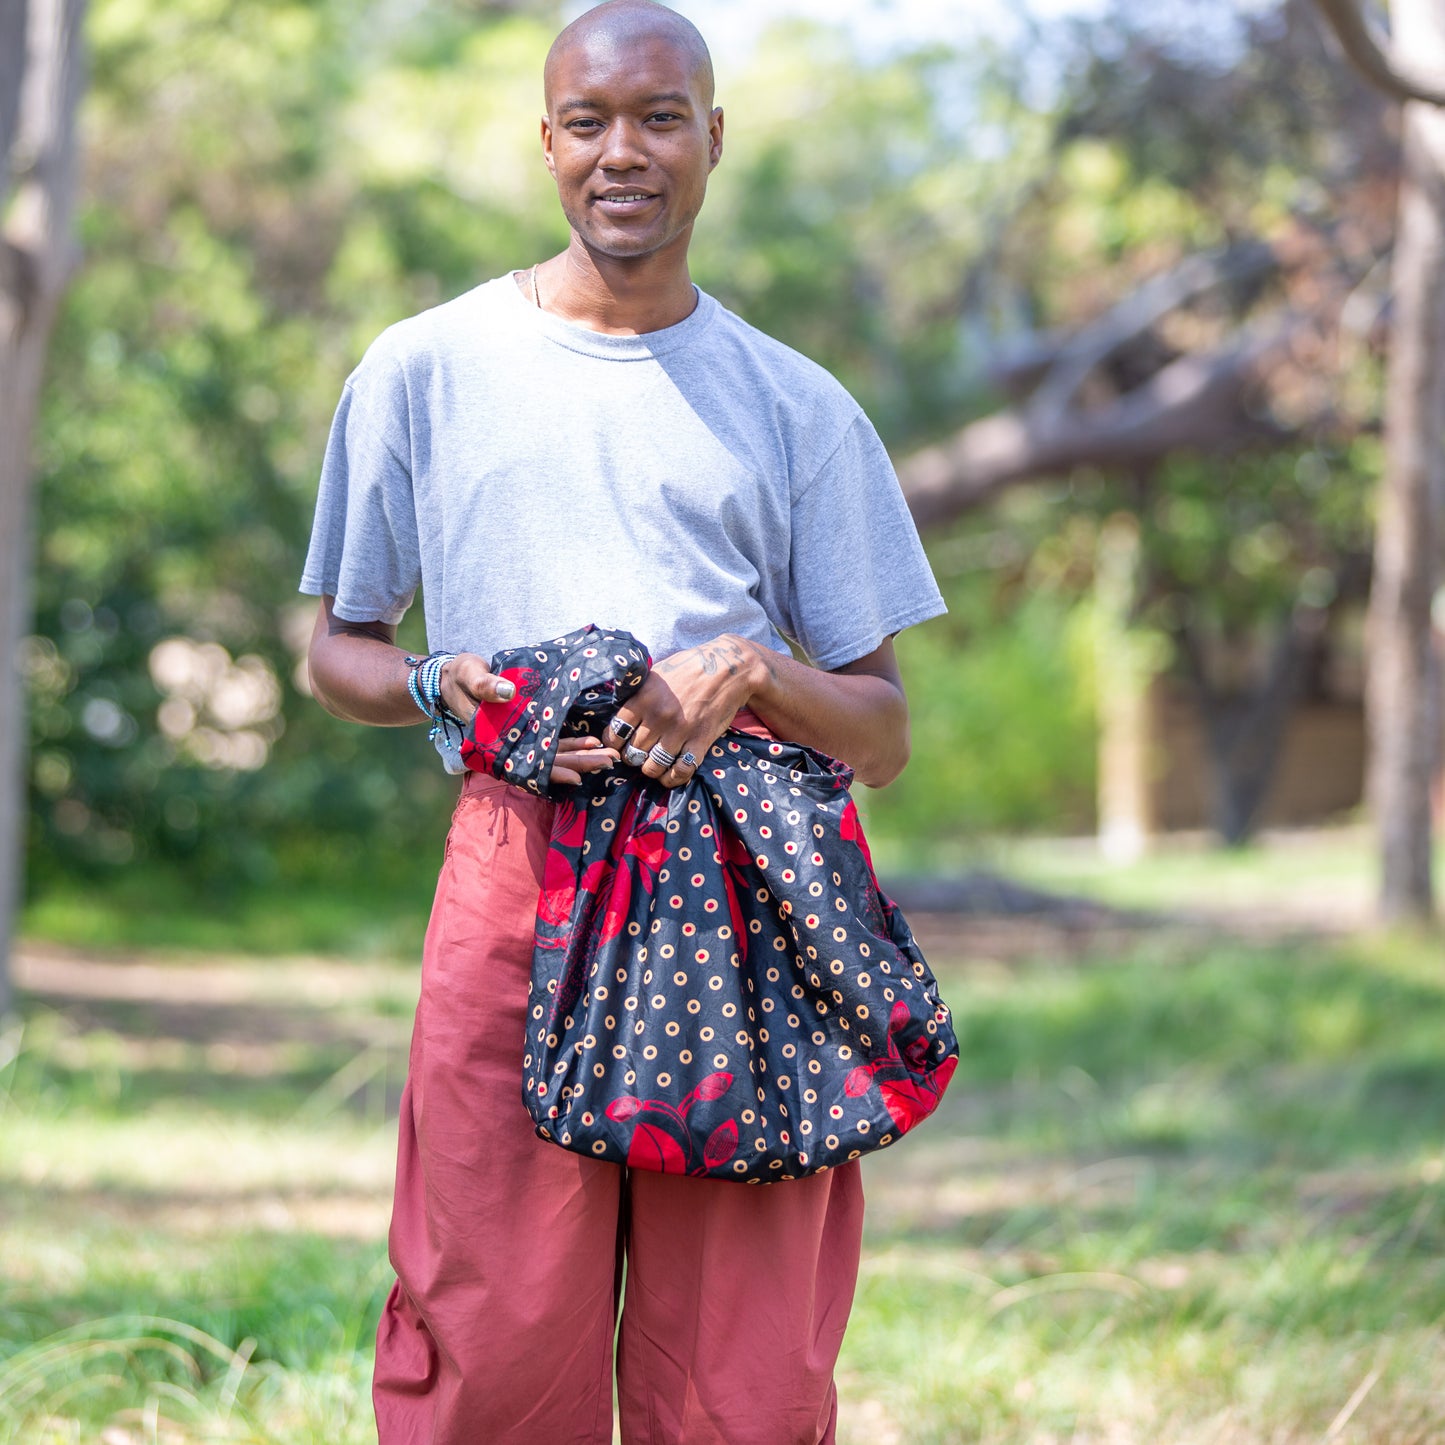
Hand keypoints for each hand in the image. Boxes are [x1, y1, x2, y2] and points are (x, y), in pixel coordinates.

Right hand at [440, 654, 617, 785]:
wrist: (452, 677)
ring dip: (581, 757)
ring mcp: (519, 740)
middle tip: (610, 762)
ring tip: (609, 756)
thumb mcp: (468, 675)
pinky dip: (571, 745)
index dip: (552, 771)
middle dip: (579, 764)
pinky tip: (592, 744)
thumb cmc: (459, 676)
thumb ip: (484, 684)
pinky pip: (552, 742)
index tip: (577, 778)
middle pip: (548, 762)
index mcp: (493, 740)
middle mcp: (509, 745)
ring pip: (554, 754)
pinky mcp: (527, 729)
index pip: (527, 763)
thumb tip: (507, 692)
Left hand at [606, 635, 761, 787]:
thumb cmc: (689, 668)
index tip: (619, 744)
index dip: (612, 743)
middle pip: (632, 753)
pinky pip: (680, 772)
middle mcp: (658, 717)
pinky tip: (670, 774)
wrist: (728, 668)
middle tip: (638, 754)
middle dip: (632, 758)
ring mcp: (680, 731)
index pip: (615, 733)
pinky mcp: (700, 741)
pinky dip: (672, 779)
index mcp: (643, 698)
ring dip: (650, 770)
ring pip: (652, 767)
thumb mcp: (656, 674)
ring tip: (653, 764)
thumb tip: (618, 713)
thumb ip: (638, 694)